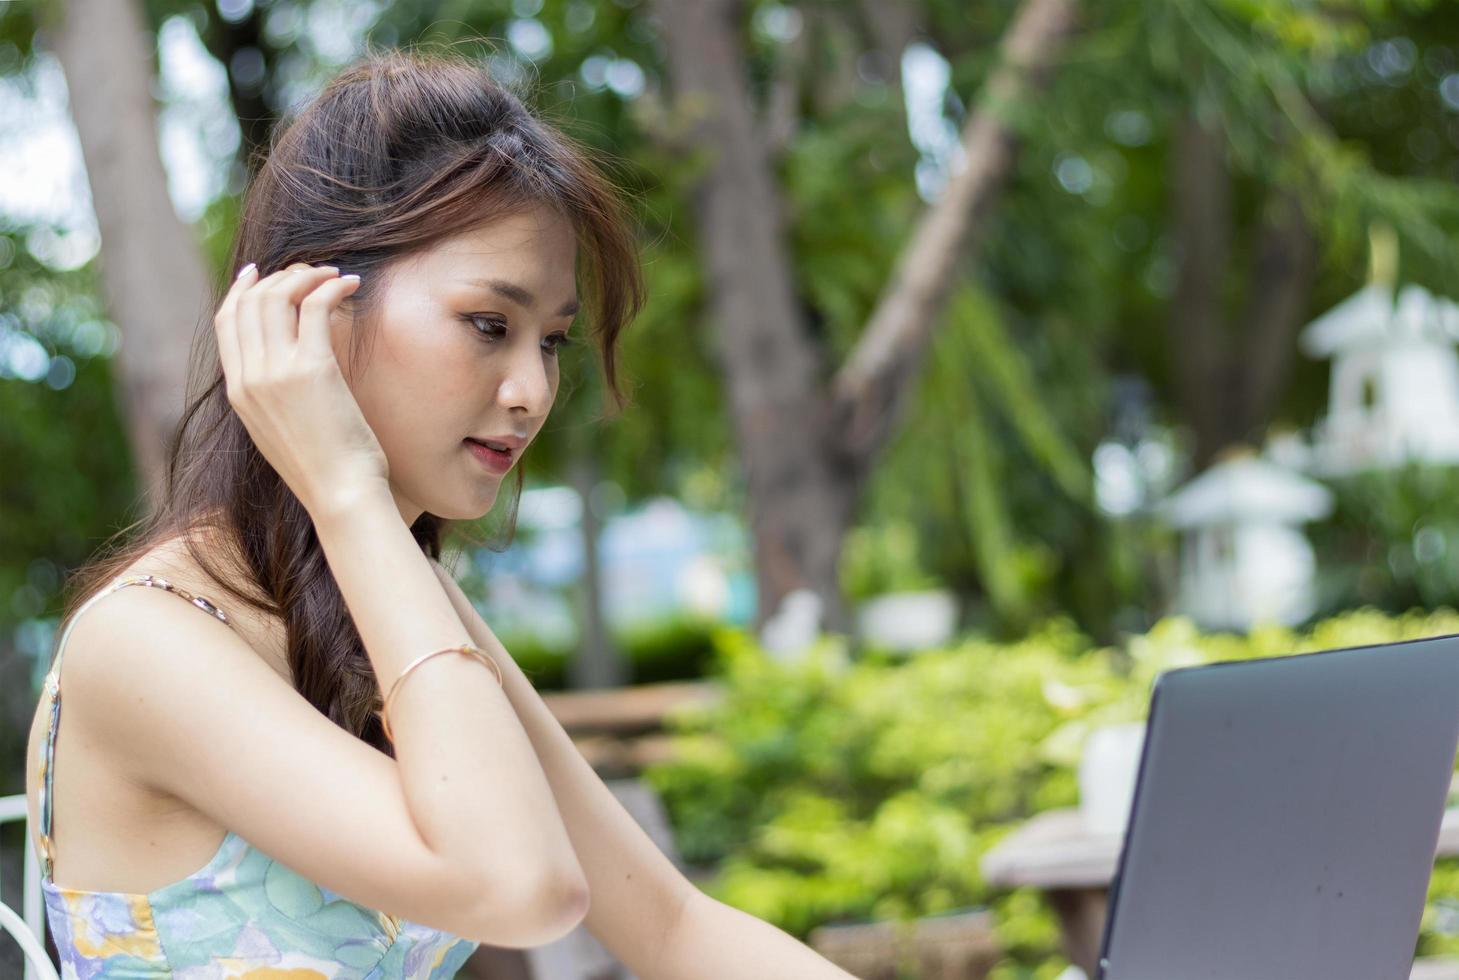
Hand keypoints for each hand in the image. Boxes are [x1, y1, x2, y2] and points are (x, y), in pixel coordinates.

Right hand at [215, 262, 389, 516]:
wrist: (341, 495)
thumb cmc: (324, 469)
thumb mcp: (281, 430)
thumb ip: (273, 396)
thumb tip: (288, 369)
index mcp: (239, 392)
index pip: (226, 322)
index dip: (241, 290)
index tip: (260, 272)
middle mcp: (251, 378)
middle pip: (249, 302)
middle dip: (279, 277)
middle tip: (311, 272)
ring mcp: (278, 372)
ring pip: (277, 297)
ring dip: (306, 276)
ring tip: (333, 275)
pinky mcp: (313, 369)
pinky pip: (314, 306)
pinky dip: (330, 286)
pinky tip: (349, 284)